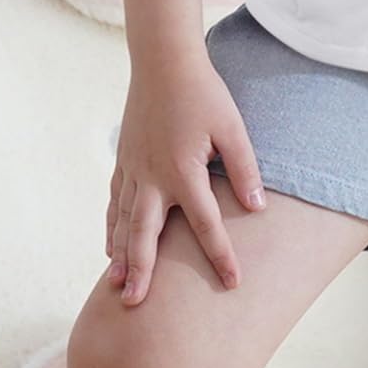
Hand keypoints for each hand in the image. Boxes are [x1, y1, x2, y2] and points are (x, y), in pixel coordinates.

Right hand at [107, 53, 267, 305]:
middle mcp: (153, 177)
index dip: (221, 256)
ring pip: (124, 222)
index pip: (205, 224)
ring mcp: (133, 170)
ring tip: (118, 286)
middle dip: (142, 271)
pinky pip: (115, 203)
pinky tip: (110, 248)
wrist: (163, 63)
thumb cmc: (204, 94)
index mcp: (183, 172)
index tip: (232, 283)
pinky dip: (112, 228)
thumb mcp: (233, 128)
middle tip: (135, 305)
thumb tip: (257, 208)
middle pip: (145, 235)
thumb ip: (244, 169)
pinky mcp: (124, 161)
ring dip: (121, 256)